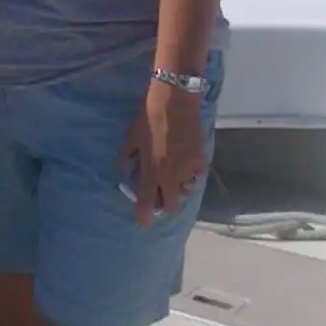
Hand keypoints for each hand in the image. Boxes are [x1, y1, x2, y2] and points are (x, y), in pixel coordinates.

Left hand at [119, 80, 205, 227]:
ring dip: (176, 189)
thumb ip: (128, 156)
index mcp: (151, 170)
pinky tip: (183, 163)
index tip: (143, 223)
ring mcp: (188, 170)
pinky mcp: (200, 161)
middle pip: (171, 204)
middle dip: (163, 204)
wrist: (175, 101)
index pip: (146, 201)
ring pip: (185, 191)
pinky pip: (195, 176)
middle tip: (157, 195)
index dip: (144, 215)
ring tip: (170, 176)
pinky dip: (189, 174)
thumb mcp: (132, 136)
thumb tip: (124, 170)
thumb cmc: (148, 117)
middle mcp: (171, 176)